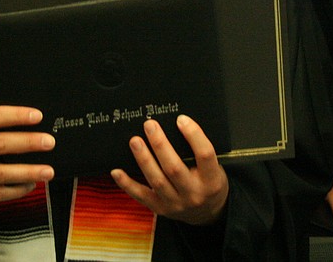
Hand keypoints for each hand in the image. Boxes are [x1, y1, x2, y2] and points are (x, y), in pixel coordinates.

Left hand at [111, 114, 228, 225]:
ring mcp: (176, 204)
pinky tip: (117, 171)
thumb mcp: (215, 167)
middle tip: (150, 125)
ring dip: (144, 159)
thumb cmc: (210, 182)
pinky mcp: (161, 209)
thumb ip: (199, 151)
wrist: (208, 212)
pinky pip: (141, 196)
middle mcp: (194, 193)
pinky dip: (127, 183)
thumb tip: (179, 123)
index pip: (204, 154)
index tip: (181, 119)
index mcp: (212, 180)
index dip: (193, 135)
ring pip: (157, 180)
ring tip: (135, 141)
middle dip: (160, 144)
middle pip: (174, 168)